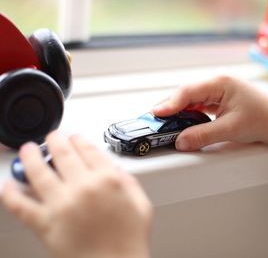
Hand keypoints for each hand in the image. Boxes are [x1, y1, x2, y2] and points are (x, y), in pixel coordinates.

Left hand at [1, 131, 152, 257]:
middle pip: (62, 154)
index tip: (75, 138)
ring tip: (27, 150)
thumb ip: (130, 184)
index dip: (79, 140)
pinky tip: (8, 185)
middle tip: (51, 137)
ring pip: (38, 172)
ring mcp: (62, 204)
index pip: (88, 149)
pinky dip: (10, 194)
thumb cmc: (129, 242)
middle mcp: (83, 187)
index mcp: (108, 180)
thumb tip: (116, 171)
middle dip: (54, 140)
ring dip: (30, 157)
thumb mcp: (142, 206)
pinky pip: (21, 206)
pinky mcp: (45, 224)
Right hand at [153, 76, 267, 183]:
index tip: (156, 114)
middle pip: (187, 93)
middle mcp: (218, 83)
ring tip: (165, 121)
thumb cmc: (263, 120)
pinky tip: (183, 121)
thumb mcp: (229, 129)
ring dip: (179, 110)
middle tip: (154, 119)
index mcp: (221, 83)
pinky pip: (200, 104)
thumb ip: (202, 136)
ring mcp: (220, 90)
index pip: (188, 92)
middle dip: (171, 106)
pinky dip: (190, 113)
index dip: (170, 104)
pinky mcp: (221, 99)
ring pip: (192, 99)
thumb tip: (181, 142)